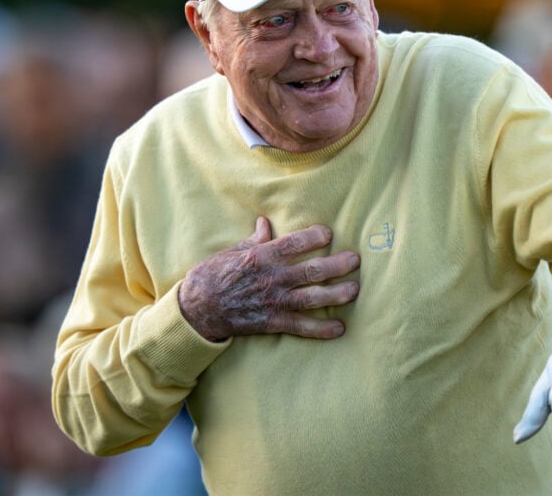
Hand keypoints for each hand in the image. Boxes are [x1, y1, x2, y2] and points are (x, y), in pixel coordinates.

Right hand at [178, 217, 359, 340]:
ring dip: (336, 294)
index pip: (294, 243)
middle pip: (311, 270)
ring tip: (355, 290)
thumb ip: (254, 238)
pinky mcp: (272, 322)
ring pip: (312, 297)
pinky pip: (301, 326)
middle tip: (355, 260)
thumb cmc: (213, 275)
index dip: (314, 237)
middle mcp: (271, 278)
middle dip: (337, 265)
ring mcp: (273, 301)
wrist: (197, 309)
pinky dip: (321, 329)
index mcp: (261, 256)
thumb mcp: (232, 251)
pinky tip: (339, 328)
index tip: (329, 234)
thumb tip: (266, 222)